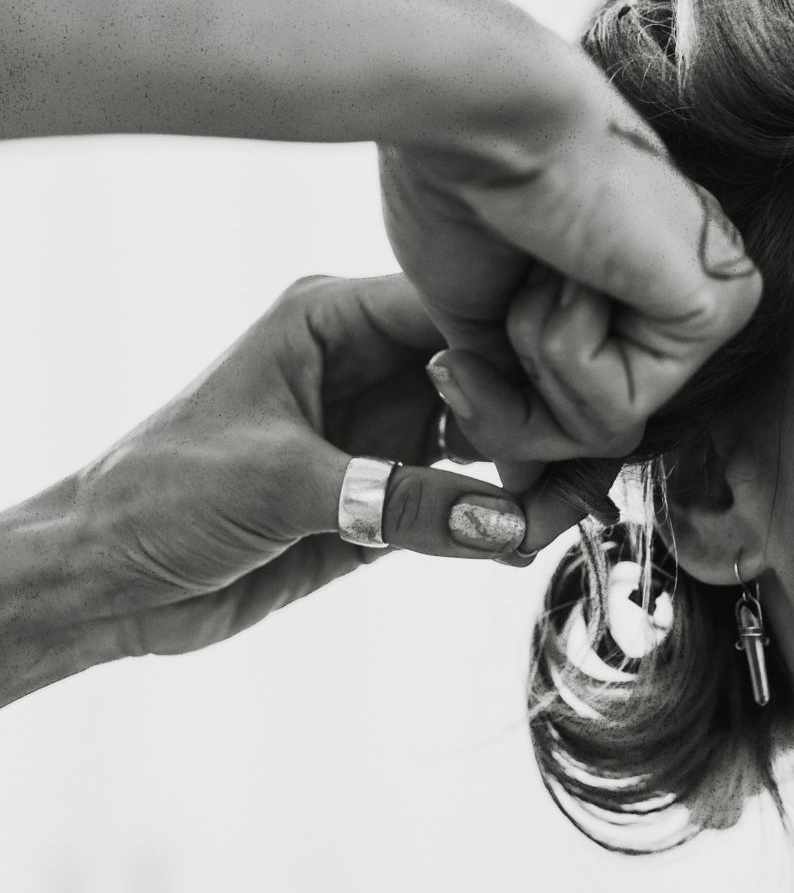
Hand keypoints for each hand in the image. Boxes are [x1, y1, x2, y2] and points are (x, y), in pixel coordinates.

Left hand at [1, 276, 583, 697]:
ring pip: (492, 439)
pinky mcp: (388, 495)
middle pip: (490, 376)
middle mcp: (370, 366)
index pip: (455, 312)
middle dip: (540, 418)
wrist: (106, 580)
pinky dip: (503, 518)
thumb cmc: (160, 497)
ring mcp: (384, 431)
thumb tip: (506, 520)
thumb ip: (395, 499)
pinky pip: (469, 499)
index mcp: (335, 322)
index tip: (577, 392)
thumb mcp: (279, 484)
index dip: (521, 346)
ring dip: (531, 474)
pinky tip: (525, 538)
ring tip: (569, 511)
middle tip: (588, 467)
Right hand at [378, 22, 761, 492]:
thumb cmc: (461, 190)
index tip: (461, 360)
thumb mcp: (483, 323)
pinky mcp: (718, 307)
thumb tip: (520, 484)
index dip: (510, 413)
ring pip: (604, 429)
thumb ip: (515, 399)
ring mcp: (712, 303)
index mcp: (641, 291)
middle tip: (505, 295)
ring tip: (542, 261)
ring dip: (537, 357)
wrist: (470, 116)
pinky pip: (618, 407)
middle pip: (596, 433)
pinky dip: (564, 346)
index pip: (588, 414)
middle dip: (515, 397)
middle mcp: (690, 297)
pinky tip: (571, 265)